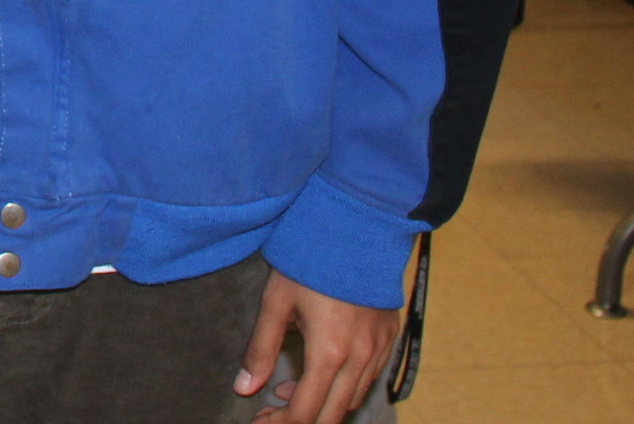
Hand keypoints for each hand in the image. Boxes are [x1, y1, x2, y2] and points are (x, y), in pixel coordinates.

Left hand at [236, 268, 400, 423]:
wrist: (355, 228)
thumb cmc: (309, 262)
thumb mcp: (276, 303)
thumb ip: (260, 349)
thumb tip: (244, 388)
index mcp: (329, 353)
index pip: (305, 411)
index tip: (260, 421)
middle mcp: (360, 358)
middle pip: (332, 415)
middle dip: (300, 421)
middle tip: (272, 413)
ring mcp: (380, 349)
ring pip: (353, 399)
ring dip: (322, 403)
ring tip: (289, 388)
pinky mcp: (389, 337)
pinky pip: (370, 377)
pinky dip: (344, 385)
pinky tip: (321, 371)